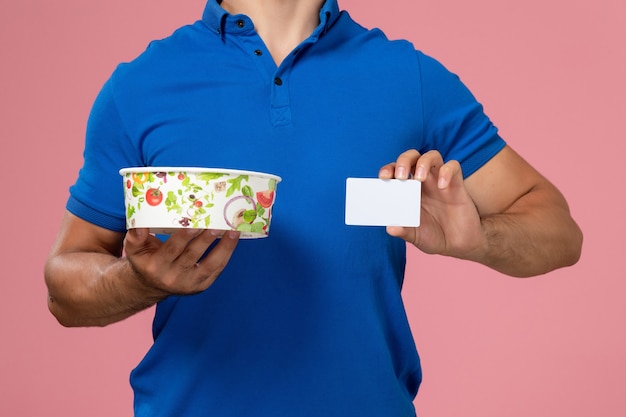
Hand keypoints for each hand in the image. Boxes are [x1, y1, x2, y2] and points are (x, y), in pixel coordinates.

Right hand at [124, 228, 239, 294]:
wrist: (151, 285)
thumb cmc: (146, 259)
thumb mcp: (135, 249)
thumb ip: (135, 236)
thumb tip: (140, 224)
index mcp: (156, 266)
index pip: (172, 249)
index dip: (183, 237)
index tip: (194, 224)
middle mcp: (173, 277)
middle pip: (192, 255)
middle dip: (206, 239)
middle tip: (218, 224)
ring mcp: (189, 284)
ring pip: (210, 265)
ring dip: (224, 247)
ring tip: (233, 231)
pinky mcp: (201, 286)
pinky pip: (216, 270)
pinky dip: (226, 254)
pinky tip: (233, 239)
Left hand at [379, 149, 485, 258]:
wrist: (458, 246)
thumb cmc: (433, 237)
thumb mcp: (415, 236)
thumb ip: (403, 231)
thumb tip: (390, 228)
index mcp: (408, 191)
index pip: (395, 171)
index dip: (388, 169)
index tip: (384, 177)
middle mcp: (423, 182)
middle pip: (412, 157)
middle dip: (404, 161)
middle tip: (401, 176)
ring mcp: (440, 181)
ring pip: (432, 156)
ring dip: (423, 162)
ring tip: (420, 178)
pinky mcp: (457, 185)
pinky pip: (454, 166)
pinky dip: (447, 171)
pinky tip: (442, 186)